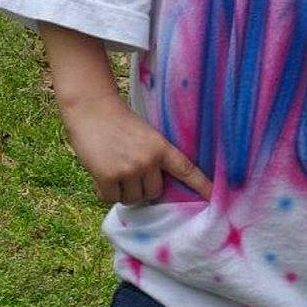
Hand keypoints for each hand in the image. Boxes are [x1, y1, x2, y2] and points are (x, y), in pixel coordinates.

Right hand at [65, 98, 212, 207]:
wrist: (91, 108)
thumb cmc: (117, 120)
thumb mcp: (145, 134)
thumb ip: (154, 156)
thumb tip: (155, 187)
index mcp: (161, 147)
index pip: (186, 169)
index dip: (201, 185)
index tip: (214, 197)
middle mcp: (147, 160)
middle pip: (154, 193)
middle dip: (142, 187)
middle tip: (129, 169)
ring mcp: (128, 169)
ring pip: (132, 199)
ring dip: (123, 191)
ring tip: (114, 168)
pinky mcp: (107, 177)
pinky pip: (111, 198)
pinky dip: (105, 191)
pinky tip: (101, 173)